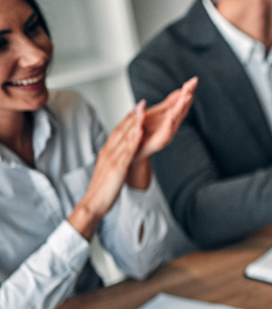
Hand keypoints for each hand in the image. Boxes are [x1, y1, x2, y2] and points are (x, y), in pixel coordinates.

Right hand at [69, 102, 145, 238]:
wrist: (92, 205)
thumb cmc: (104, 190)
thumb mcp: (113, 170)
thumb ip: (118, 160)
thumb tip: (124, 154)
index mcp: (108, 152)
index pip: (119, 132)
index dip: (129, 119)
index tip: (137, 108)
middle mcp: (108, 152)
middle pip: (121, 130)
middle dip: (132, 115)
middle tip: (142, 103)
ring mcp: (112, 159)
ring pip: (124, 137)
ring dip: (133, 122)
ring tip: (142, 110)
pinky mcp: (116, 168)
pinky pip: (126, 152)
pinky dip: (133, 140)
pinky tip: (140, 131)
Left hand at [135, 77, 197, 161]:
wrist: (135, 150)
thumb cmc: (146, 132)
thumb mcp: (158, 112)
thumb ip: (170, 103)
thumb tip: (181, 90)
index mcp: (171, 116)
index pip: (182, 101)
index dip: (188, 90)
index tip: (194, 79)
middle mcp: (172, 124)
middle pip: (182, 107)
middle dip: (188, 95)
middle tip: (193, 83)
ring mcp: (167, 132)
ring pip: (177, 118)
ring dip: (182, 107)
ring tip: (187, 95)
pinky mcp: (159, 141)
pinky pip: (166, 132)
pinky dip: (170, 124)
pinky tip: (173, 115)